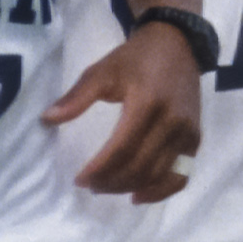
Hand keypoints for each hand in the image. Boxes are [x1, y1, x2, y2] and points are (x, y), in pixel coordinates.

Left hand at [49, 27, 203, 203]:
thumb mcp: (102, 70)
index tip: (80, 179)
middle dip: (112, 182)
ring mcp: (187, 133)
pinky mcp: (195, 140)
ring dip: (130, 188)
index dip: (100, 170)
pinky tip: (139, 196)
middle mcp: (172, 122)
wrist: (177, 45)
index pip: (122, 149)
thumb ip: (76, 97)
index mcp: (147, 104)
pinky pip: (180, 175)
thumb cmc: (136, 58)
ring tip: (108, 188)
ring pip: (158, 176)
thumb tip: (48, 119)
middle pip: (140, 168)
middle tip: (90, 186)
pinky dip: (160, 191)